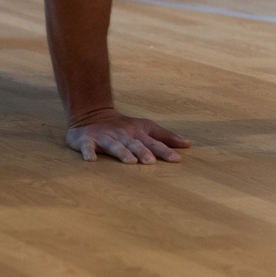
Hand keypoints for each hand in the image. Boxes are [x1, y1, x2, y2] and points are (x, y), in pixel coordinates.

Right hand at [66, 110, 190, 163]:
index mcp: (138, 133)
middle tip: (151, 162)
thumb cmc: (125, 127)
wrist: (93, 115)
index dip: (165, 150)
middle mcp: (124, 135)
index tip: (177, 159)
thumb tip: (188, 144)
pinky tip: (91, 159)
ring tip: (130, 161)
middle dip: (143, 152)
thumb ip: (166, 137)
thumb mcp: (147, 128)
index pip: (154, 142)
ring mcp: (105, 137)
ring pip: (115, 145)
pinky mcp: (87, 140)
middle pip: (135, 144)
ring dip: (122, 152)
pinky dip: (88, 152)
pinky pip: (87, 147)